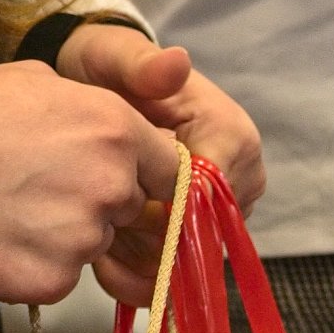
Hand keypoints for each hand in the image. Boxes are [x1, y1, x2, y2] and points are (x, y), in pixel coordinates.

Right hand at [0, 62, 179, 301]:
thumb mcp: (36, 81)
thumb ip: (95, 112)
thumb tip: (123, 133)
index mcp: (113, 128)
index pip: (169, 169)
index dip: (142, 175)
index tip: (116, 180)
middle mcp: (108, 185)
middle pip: (129, 208)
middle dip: (97, 202)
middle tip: (38, 186)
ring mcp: (79, 239)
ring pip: (94, 244)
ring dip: (64, 235)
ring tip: (7, 207)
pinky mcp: (48, 282)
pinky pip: (61, 277)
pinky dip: (35, 264)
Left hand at [56, 29, 263, 296]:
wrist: (98, 87)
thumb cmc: (111, 68)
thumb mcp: (117, 57)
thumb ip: (143, 66)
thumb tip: (176, 63)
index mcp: (232, 138)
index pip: (208, 200)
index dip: (160, 213)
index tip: (113, 204)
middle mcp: (239, 180)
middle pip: (197, 239)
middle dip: (143, 238)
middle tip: (94, 217)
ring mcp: (221, 212)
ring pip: (183, 264)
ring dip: (134, 260)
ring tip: (93, 231)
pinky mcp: (200, 234)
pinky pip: (174, 276)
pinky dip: (135, 274)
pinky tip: (103, 259)